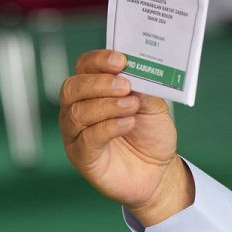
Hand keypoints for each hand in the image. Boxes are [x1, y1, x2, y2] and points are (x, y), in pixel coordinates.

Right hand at [59, 50, 192, 225]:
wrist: (159, 171)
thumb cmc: (151, 135)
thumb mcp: (154, 107)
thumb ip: (143, 90)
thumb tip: (135, 74)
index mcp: (93, 90)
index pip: (84, 66)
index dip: (98, 60)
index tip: (121, 60)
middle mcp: (78, 108)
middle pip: (73, 87)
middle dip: (99, 83)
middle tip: (125, 85)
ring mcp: (76, 133)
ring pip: (77, 112)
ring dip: (107, 106)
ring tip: (132, 106)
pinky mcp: (82, 156)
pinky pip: (86, 138)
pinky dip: (108, 128)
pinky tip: (128, 123)